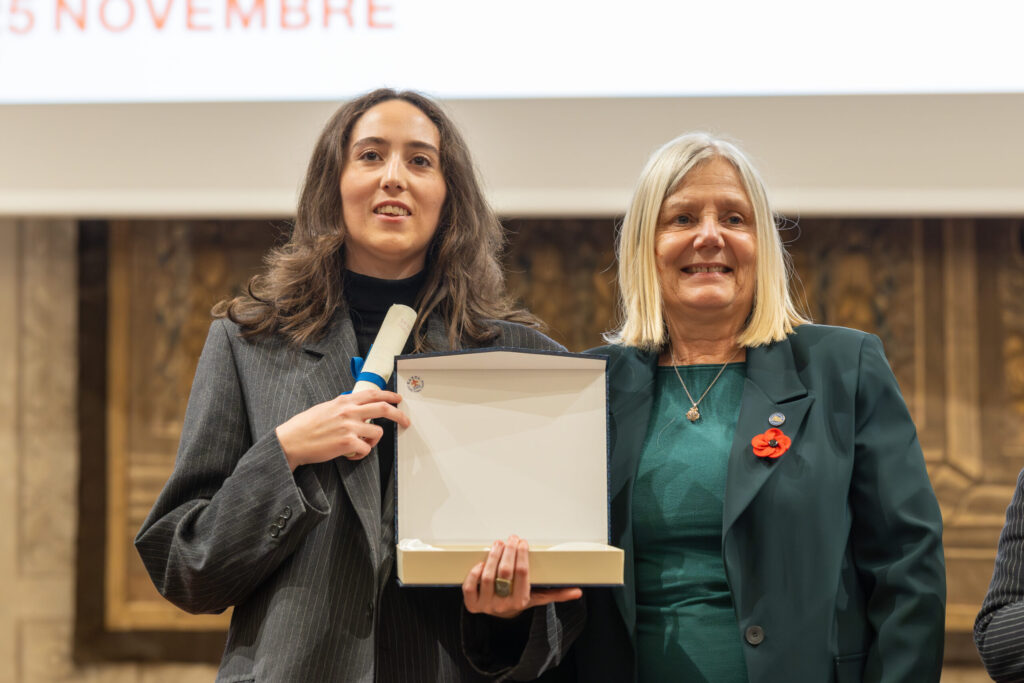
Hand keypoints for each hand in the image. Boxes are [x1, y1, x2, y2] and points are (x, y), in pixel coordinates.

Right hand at [275, 389, 410, 469]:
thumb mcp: (326, 407)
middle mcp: (349, 411)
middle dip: (399, 415)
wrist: (292, 441)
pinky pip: (367, 449)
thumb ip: (344, 406)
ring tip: (360, 444)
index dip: (389, 396)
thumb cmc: (306, 426)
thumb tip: (357, 407)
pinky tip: (351, 454)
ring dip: (373, 441)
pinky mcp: (347, 443)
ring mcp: (349, 427)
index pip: (373, 393)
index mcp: (344, 400)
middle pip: (384, 409)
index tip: (398, 399)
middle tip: (405, 422)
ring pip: (377, 432)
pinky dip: (361, 454)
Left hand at [462, 535, 581, 618]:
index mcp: (521, 601)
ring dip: (493, 557)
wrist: (500, 616)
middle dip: (508, 552)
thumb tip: (577, 592)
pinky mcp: (471, 604)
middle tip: (511, 539)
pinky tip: (481, 562)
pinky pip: (469, 588)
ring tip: (498, 544)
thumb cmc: (518, 600)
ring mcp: (486, 605)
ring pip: (487, 577)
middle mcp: (503, 605)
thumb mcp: (538, 597)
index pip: (522, 574)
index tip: (522, 542)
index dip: (522, 555)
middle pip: (505, 573)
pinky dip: (473, 573)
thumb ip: (557, 594)